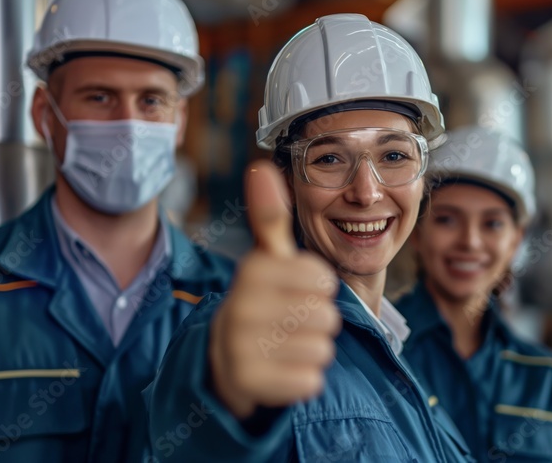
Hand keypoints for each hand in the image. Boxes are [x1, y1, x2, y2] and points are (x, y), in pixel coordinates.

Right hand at [209, 161, 340, 418]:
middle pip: (327, 316)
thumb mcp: (266, 261)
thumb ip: (269, 217)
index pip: (324, 281)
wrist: (225, 363)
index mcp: (252, 271)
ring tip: (283, 346)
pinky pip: (311, 381)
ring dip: (312, 351)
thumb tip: (260, 166)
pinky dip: (304, 380)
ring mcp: (242, 348)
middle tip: (288, 323)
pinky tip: (281, 370)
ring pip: (322, 349)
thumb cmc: (261, 304)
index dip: (319, 290)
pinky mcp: (251, 385)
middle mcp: (241, 307)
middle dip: (317, 322)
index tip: (294, 293)